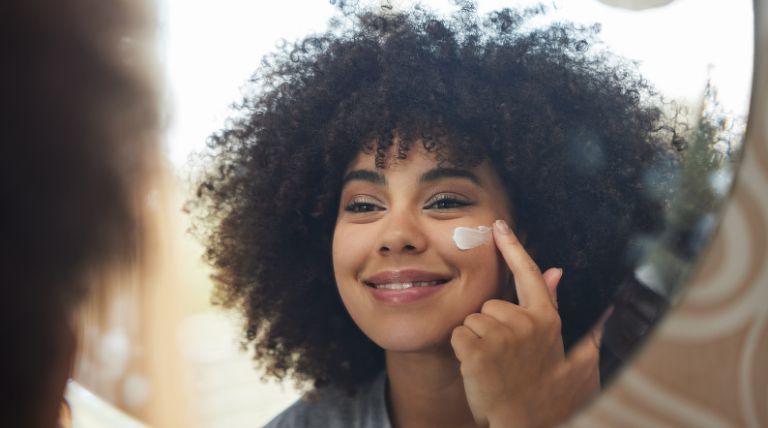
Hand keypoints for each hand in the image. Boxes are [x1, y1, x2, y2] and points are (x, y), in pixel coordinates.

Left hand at [450, 220, 604, 427]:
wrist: (524, 424)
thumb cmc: (540, 392)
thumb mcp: (561, 350)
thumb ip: (554, 305)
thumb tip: (556, 270)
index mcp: (546, 320)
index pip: (528, 274)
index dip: (513, 248)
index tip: (499, 226)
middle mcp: (526, 322)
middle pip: (490, 304)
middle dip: (490, 326)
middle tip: (504, 357)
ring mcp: (502, 335)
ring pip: (472, 320)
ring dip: (476, 340)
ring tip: (494, 365)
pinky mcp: (477, 348)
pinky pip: (458, 335)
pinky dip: (462, 351)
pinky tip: (478, 368)